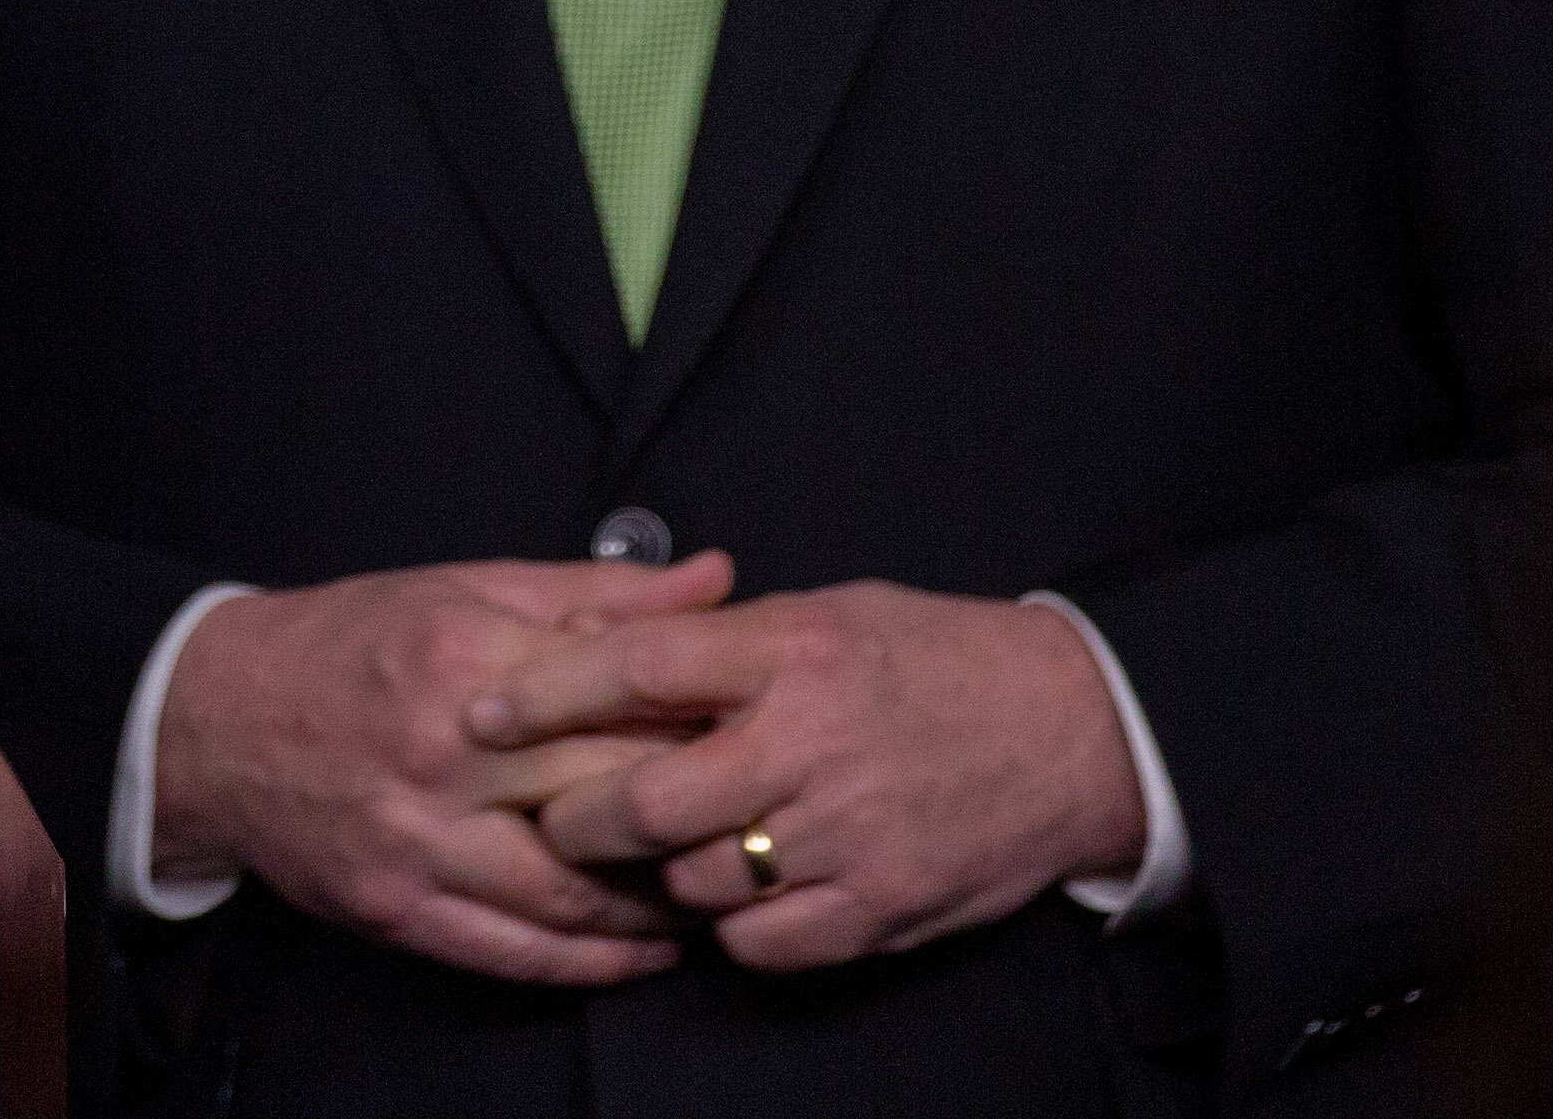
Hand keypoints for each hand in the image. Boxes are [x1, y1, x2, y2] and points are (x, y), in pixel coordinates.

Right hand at [151, 552, 735, 985]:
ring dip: (657, 909)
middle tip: (760, 831)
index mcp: (465, 657)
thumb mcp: (464, 586)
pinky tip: (643, 952)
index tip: (760, 741)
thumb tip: (717, 579)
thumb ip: (597, 592)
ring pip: (570, 897)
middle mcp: (442, 755)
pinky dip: (593, 963)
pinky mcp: (395, 907)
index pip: (621, 703)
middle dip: (693, 822)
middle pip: (605, 799)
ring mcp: (416, 841)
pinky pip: (516, 954)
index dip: (704, 729)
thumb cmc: (348, 642)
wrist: (213, 719)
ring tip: (717, 901)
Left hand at [476, 582, 1146, 969]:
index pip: (635, 668)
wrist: (1071, 731)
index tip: (480, 711)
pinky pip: (760, 941)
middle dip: (574, 817)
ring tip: (654, 853)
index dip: (543, 692)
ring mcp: (845, 834)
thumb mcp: (826, 610)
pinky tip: (734, 893)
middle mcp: (808, 743)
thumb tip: (600, 638)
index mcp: (789, 651)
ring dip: (658, 873)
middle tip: (548, 815)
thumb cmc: (934, 657)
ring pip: (695, 880)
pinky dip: (730, 925)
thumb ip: (719, 633)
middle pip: (645, 799)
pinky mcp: (879, 906)